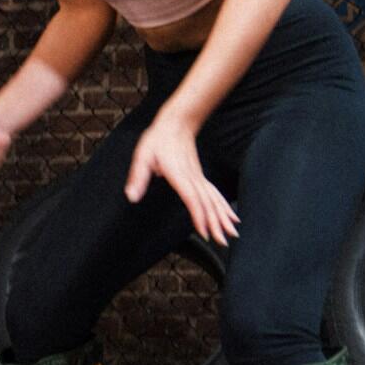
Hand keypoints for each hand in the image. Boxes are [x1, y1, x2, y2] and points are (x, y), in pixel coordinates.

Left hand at [123, 116, 238, 244]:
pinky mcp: (200, 177)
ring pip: (214, 200)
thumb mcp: (142, 156)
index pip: (192, 198)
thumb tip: (131, 196)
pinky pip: (214, 194)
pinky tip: (232, 217)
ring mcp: (199, 177)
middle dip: (216, 224)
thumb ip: (138, 177)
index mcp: (179, 175)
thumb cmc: (158, 140)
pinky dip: (224, 207)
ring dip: (224, 217)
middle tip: (224, 242)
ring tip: (233, 234)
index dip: (199, 216)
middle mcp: (193, 178)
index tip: (205, 233)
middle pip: (207, 203)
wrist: (176, 123)